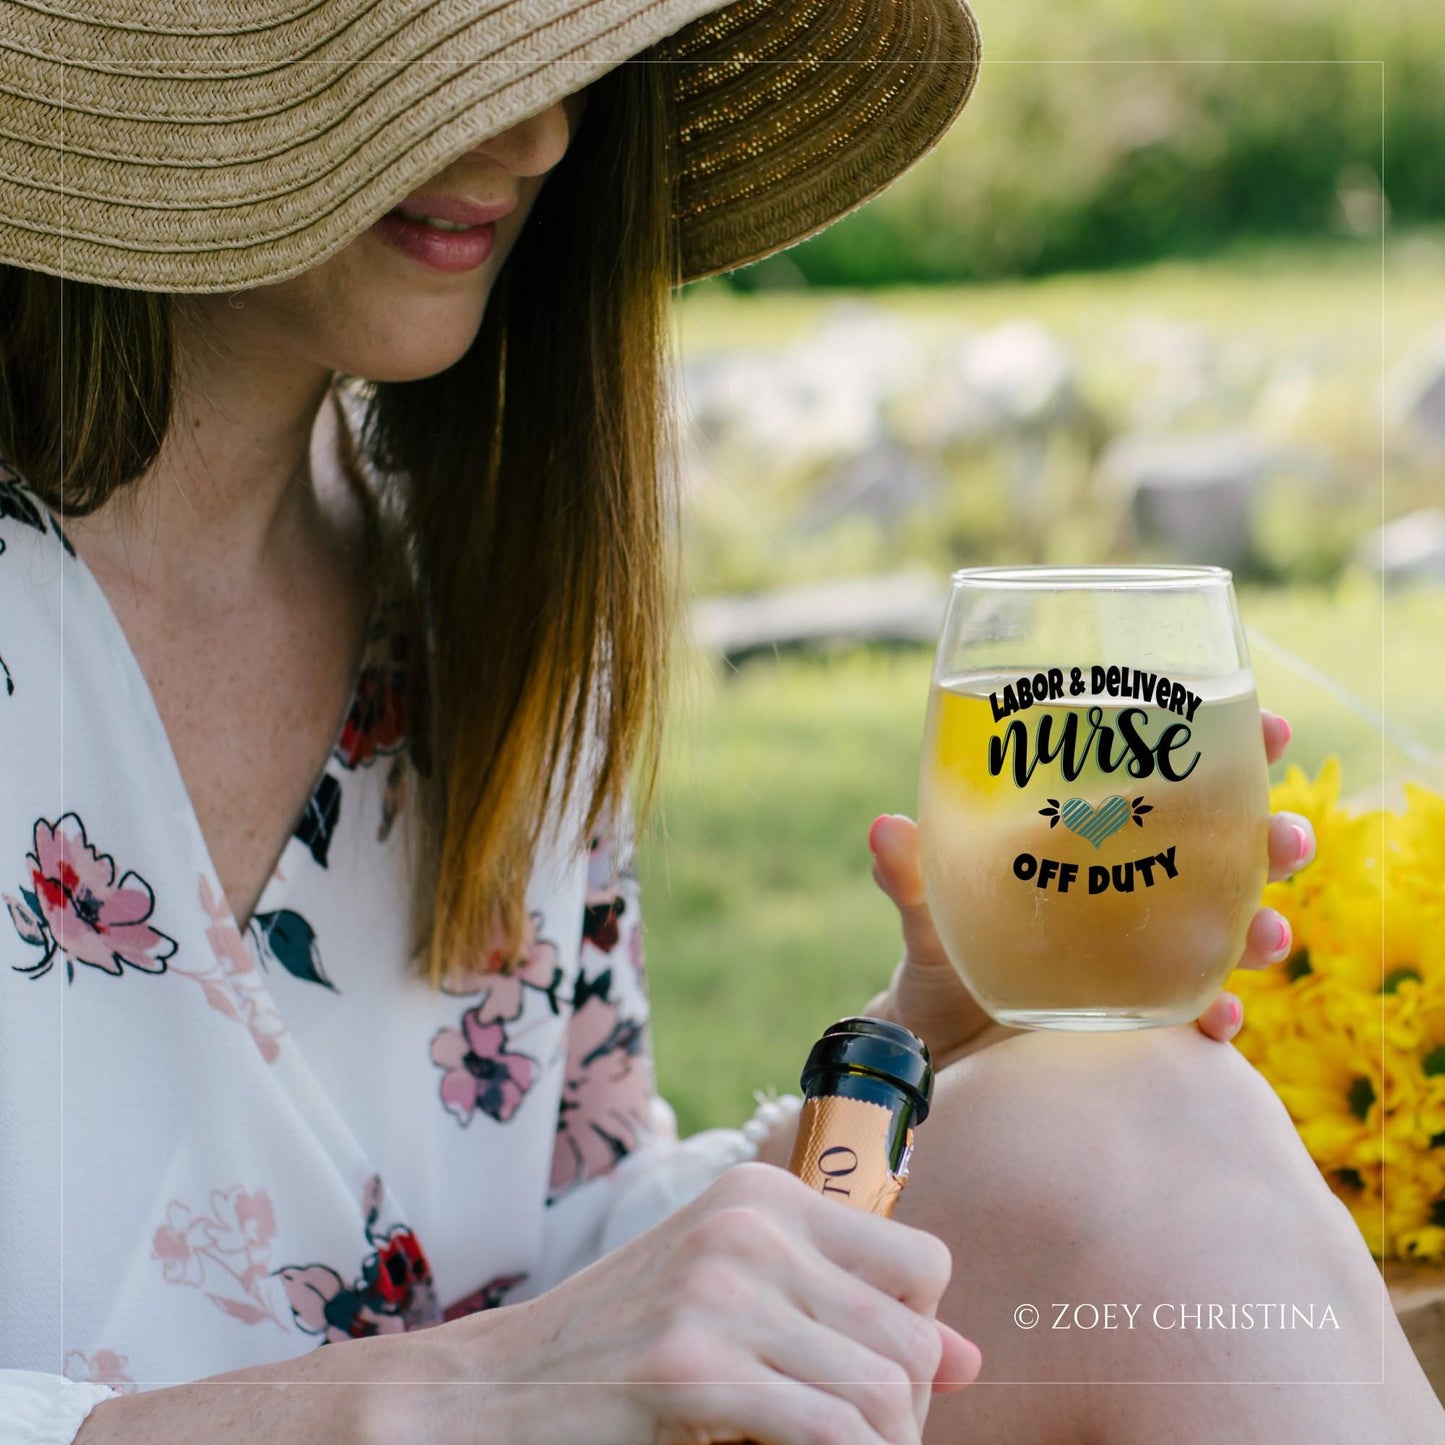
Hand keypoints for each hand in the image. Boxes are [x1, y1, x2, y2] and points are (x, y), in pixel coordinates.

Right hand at [378, 1161, 982, 1444]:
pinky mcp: (691, 1364)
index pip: (923, 1263)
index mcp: (766, 1195)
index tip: (886, 1389)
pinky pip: (833, 1430)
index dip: (923, 1339)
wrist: (498, 1388)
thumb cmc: (623, 1346)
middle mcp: (752, 1225)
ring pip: (887, 1390)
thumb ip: (845, 1314)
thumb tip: (970, 1358)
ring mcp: (720, 1290)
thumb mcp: (736, 1301)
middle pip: (912, 1336)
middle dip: (911, 1413)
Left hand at [866, 709, 1314, 1065]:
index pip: (1173, 781)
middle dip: (1272, 837)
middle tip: (1287, 836)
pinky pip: (1197, 1011)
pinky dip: (1216, 1013)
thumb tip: (885, 829)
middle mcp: (1133, 887)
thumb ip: (910, 874)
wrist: (939, 1040)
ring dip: (1261, 927)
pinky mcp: (1144, 1014)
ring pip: (1229, 928)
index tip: (1274, 729)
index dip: (1233, 749)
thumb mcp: (927, 908)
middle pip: (1225, 851)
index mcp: (1093, 838)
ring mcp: (1146, 952)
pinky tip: (1218, 1020)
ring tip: (1267, 935)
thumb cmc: (941, 949)